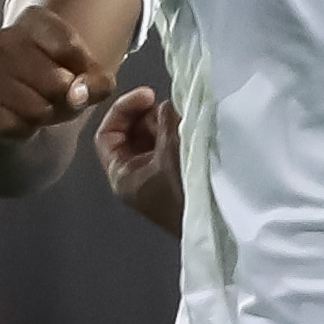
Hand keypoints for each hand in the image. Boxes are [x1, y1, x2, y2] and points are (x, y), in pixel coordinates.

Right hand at [0, 6, 114, 142]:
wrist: (5, 105)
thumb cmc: (51, 82)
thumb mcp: (85, 76)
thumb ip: (97, 81)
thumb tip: (79, 93)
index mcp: (33, 20)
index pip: (71, 48)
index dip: (82, 72)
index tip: (73, 72)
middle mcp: (3, 39)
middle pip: (59, 82)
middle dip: (65, 99)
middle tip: (53, 95)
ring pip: (39, 107)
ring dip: (45, 116)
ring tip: (35, 105)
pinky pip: (17, 125)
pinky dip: (24, 128)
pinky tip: (16, 117)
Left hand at [94, 87, 182, 236]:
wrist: (216, 227)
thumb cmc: (186, 195)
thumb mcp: (171, 151)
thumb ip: (166, 121)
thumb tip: (169, 103)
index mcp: (122, 174)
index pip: (107, 133)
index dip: (123, 109)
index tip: (148, 96)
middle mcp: (134, 176)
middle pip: (131, 133)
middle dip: (150, 117)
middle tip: (172, 109)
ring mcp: (154, 178)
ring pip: (153, 140)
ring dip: (167, 126)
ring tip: (186, 121)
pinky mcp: (173, 179)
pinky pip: (169, 150)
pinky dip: (178, 137)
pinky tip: (192, 132)